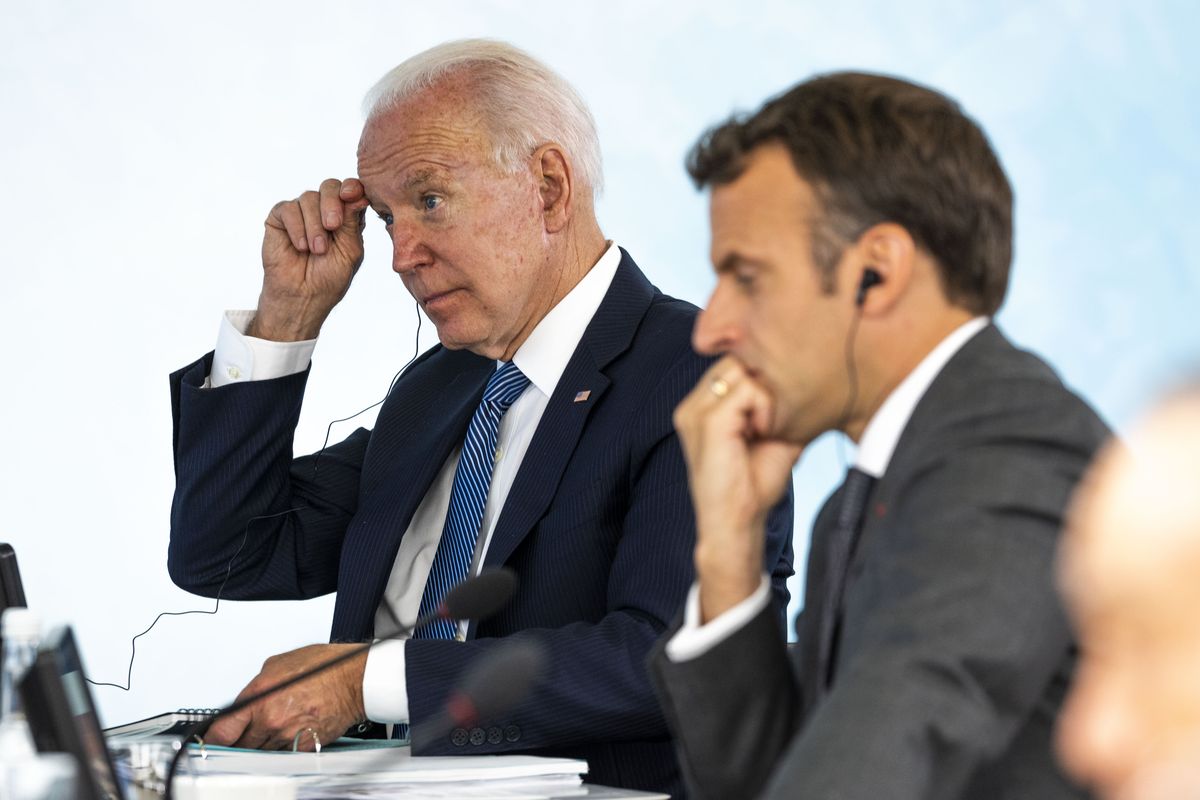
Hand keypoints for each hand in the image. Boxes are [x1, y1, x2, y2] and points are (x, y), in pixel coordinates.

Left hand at [205, 643, 367, 749]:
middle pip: (240, 745)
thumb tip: (247, 698)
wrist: (355, 681)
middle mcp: (271, 720)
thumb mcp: (279, 664)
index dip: (212, 738)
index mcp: (260, 698)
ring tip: (273, 726)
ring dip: (261, 743)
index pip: (223, 730)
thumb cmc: (324, 667)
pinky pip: (282, 753)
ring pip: (260, 751)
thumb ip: (257, 685)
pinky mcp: (303, 747)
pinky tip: (289, 732)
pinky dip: (282, 746)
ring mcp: (286, 736)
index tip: (209, 739)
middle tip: (244, 731)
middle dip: (239, 739)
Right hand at [251, 178, 370, 340]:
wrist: (302, 296)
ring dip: (314, 225)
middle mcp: (325, 210)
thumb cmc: (329, 278)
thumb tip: (358, 194)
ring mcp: (302, 212)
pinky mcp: (280, 217)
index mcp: (347, 216)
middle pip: (330, 186)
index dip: (352, 187)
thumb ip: (352, 223)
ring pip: (309, 197)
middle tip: (332, 226)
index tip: (351, 195)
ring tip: (316, 250)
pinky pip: (289, 208)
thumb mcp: (350, 251)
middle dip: (332, 203)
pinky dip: (297, 227)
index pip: (352, 191)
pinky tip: (300, 247)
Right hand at [673, 356, 802, 621]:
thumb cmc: (752, 485)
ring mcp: (695, 410)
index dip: (760, 382)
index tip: (770, 418)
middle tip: (767, 424)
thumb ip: (774, 403)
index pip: (733, 365)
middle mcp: (691, 405)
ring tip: (762, 430)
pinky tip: (761, 434)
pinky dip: (764, 409)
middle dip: (762, 385)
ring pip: (743, 369)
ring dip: (765, 397)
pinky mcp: (708, 420)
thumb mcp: (769, 434)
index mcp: (699, 408)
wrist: (737, 523)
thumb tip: (804, 376)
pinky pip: (748, 389)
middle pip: (736, 360)